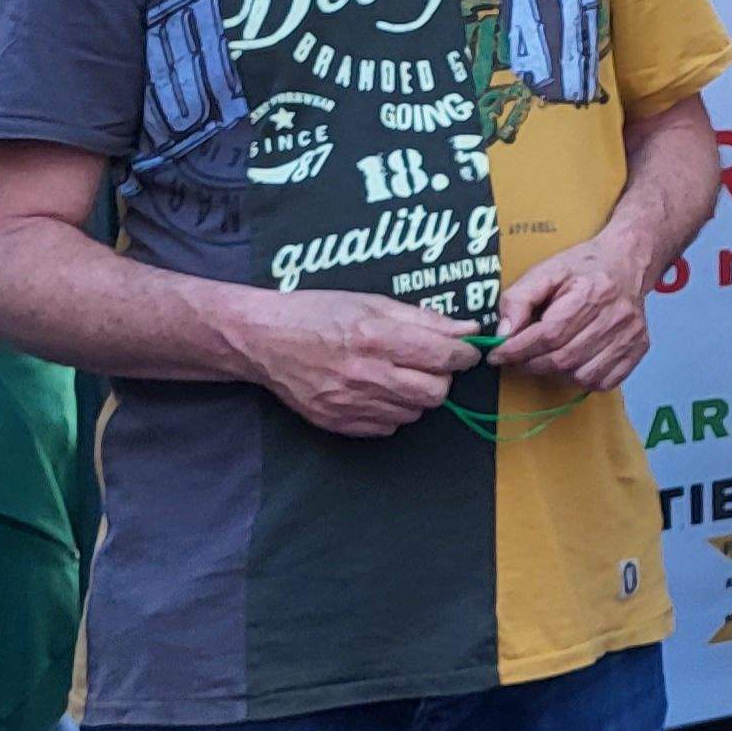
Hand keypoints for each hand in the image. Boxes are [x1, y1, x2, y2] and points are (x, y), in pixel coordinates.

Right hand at [226, 289, 476, 436]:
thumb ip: (424, 319)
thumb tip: (468, 330)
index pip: (443, 357)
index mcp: (375, 336)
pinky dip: (391, 411)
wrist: (262, 339)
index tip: (465, 351)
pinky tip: (376, 391)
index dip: (464, 355)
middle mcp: (364, 373)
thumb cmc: (318, 313)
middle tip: (430, 364)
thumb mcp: (372, 302)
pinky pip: (386, 428)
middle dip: (442, 378)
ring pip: (413, 412)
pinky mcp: (336, 422)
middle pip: (434, 392)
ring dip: (416, 396)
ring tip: (397, 374)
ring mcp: (348, 402)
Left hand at [490, 228, 658, 391]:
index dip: (518, 349)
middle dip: (531, 363)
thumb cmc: (582, 267)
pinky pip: (603, 382)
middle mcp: (615, 316)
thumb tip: (503, 333)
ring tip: (547, 356)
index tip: (497, 355)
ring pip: (581, 375)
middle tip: (516, 358)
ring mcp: (630, 335)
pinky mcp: (639, 349)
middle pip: (563, 358)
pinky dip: (582, 378)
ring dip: (556, 372)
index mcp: (591, 292)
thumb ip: (518, 299)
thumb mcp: (545, 272)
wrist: (627, 262)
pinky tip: (574, 361)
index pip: (549, 334)